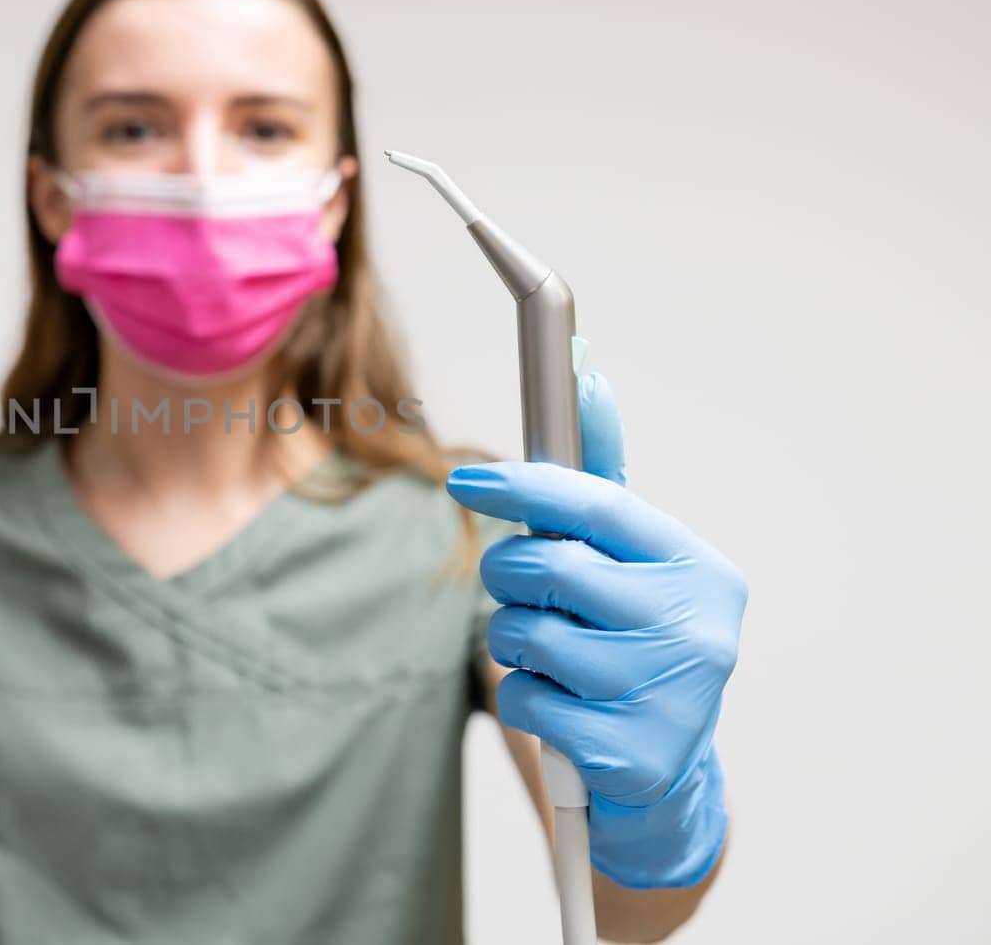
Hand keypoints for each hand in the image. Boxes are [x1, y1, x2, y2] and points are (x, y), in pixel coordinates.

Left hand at [445, 371, 746, 888]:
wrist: (666, 784)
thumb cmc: (635, 646)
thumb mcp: (632, 567)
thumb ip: (602, 481)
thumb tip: (589, 375)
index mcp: (698, 568)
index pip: (597, 504)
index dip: (522, 484)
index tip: (462, 478)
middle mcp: (696, 627)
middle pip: (547, 568)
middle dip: (513, 578)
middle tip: (531, 597)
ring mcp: (669, 695)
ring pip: (526, 635)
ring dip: (517, 646)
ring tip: (560, 663)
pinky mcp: (630, 755)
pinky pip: (523, 699)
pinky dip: (525, 702)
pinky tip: (564, 714)